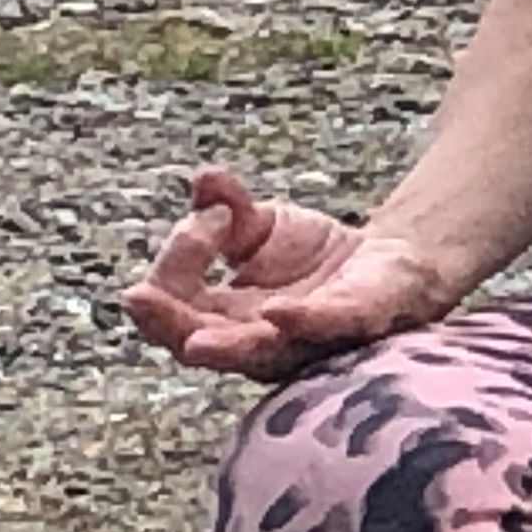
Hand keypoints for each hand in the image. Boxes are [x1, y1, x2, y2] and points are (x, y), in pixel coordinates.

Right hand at [118, 164, 458, 377]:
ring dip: (224, 346)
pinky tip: (279, 312)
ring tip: (195, 339)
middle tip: (137, 298)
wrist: (394, 261)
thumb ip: (227, 204)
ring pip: (258, 351)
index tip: (198, 218)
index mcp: (229, 319)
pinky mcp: (356, 320)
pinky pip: (325, 327)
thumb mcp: (262, 223)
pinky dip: (301, 322)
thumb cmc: (316, 259)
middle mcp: (260, 341)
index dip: (169, 269)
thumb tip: (201, 179)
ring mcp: (306, 339)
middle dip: (167, 322)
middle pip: (202, 341)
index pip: (177, 307)